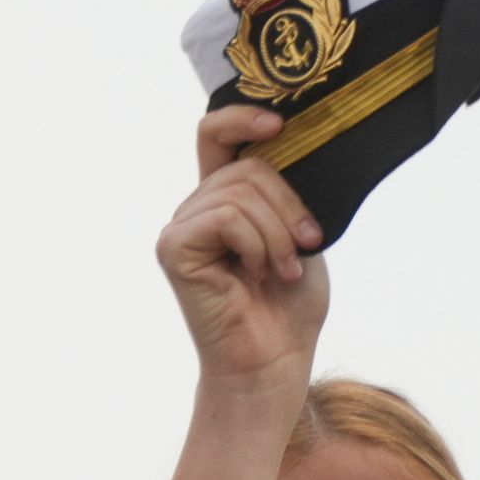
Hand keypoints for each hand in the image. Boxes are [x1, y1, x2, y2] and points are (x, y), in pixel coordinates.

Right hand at [160, 107, 329, 390]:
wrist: (273, 361)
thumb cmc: (288, 307)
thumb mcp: (299, 233)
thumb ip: (286, 191)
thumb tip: (292, 146)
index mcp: (223, 200)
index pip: (215, 135)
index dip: (242, 118)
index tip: (280, 126)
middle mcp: (196, 209)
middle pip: (247, 168)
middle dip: (289, 205)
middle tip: (305, 244)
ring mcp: (181, 228)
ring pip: (241, 192)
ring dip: (278, 233)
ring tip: (284, 270)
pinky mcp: (174, 249)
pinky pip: (227, 217)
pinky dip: (256, 243)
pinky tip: (258, 274)